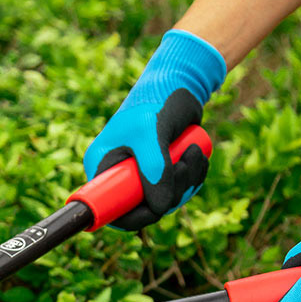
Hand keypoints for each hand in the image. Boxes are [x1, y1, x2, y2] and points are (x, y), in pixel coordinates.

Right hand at [83, 29, 225, 230]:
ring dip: (187, 182)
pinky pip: (178, 190)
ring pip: (166, 201)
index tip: (157, 208)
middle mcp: (118, 173)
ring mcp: (141, 173)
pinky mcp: (161, 171)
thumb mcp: (152, 134)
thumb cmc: (158, 102)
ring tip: (195, 153)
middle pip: (144, 209)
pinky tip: (198, 157)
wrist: (180, 84)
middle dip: (170, 194)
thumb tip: (159, 208)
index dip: (133, 217)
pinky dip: (193, 178)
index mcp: (101, 165)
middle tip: (184, 165)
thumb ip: (155, 170)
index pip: (109, 208)